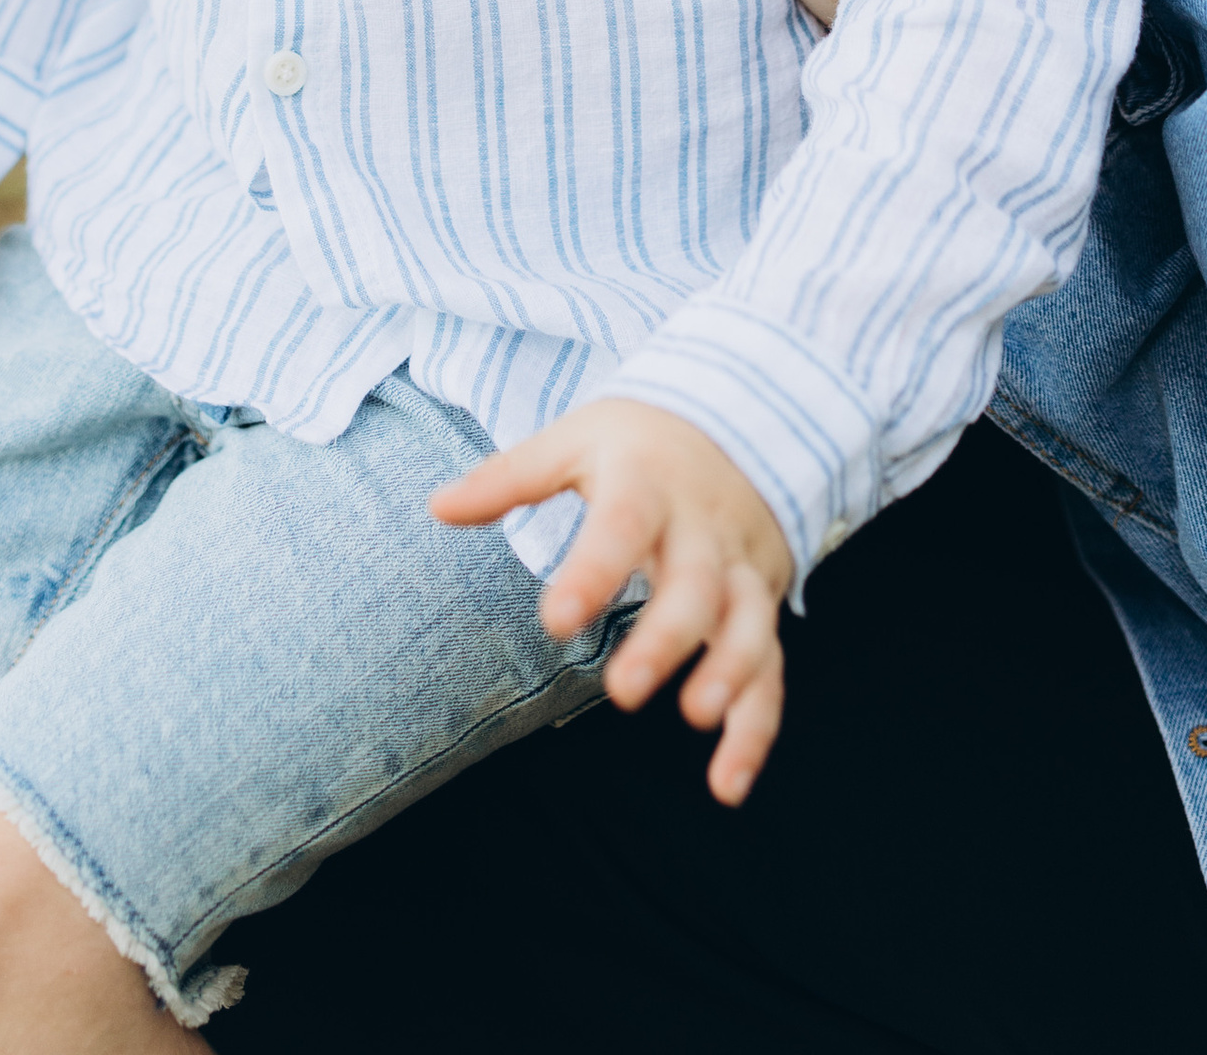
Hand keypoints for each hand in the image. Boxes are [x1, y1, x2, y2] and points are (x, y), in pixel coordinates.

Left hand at [432, 400, 793, 804]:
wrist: (735, 423)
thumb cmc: (635, 445)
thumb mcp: (573, 442)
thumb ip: (510, 477)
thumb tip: (437, 505)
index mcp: (648, 482)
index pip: (623, 524)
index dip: (594, 571)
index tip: (556, 621)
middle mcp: (703, 528)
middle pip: (696, 583)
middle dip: (667, 637)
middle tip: (622, 691)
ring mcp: (741, 568)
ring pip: (747, 624)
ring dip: (730, 673)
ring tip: (696, 717)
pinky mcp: (762, 604)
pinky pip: (770, 668)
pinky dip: (756, 728)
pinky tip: (727, 784)